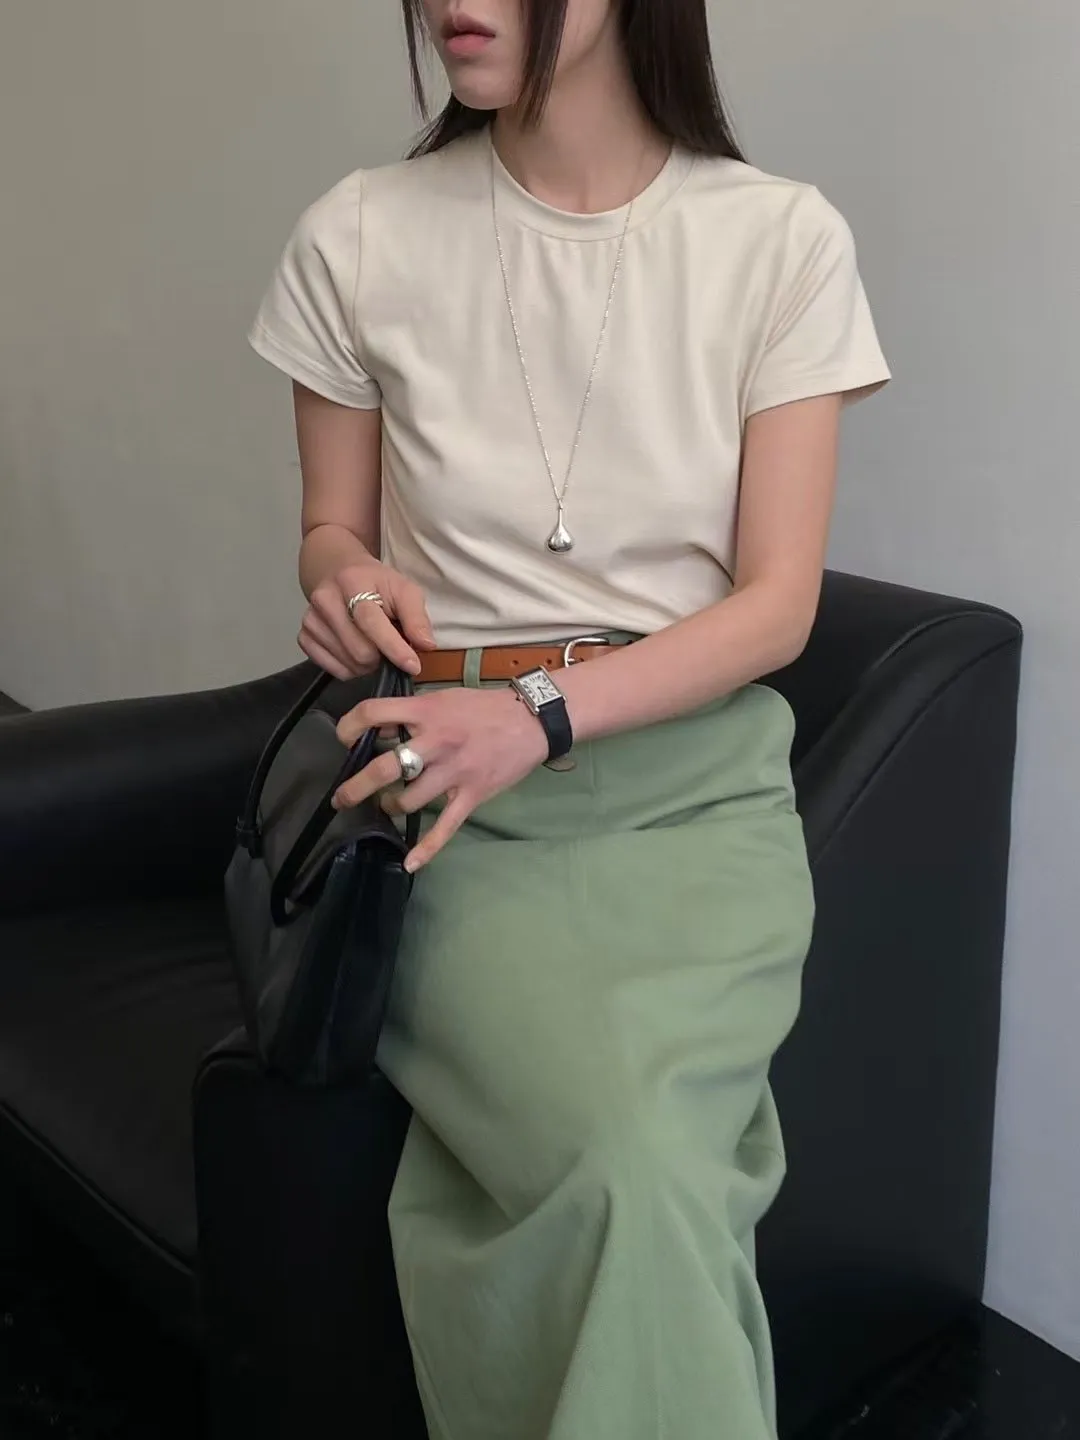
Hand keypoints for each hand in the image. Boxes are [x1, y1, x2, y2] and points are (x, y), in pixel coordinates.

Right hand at [299, 562, 435, 679]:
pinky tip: (357, 653)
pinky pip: (332, 668)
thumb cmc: (375, 582)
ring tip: (374, 647)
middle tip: (390, 650)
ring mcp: (311, 619)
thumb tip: (426, 645)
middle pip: (359, 650)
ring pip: (347, 663)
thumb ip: (416, 616)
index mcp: (352, 582)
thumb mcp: (403, 589)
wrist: (337, 570)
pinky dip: (350, 669)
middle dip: (382, 658)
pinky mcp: (304, 636)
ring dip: (368, 666)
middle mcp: (325, 599)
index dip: (393, 647)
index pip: (371, 622)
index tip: (412, 665)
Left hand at [331, 687, 548, 871]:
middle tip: (342, 797)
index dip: (350, 726)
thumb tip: (381, 730)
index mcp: (427, 711)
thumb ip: (413, 712)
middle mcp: (436, 741)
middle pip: (384, 767)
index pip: (374, 713)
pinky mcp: (471, 794)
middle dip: (355, 786)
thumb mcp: (444, 698)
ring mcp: (454, 771)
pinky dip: (427, 848)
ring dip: (391, 806)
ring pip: (409, 799)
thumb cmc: (485, 707)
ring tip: (388, 805)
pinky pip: (445, 826)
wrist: (532, 720)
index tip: (344, 738)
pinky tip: (410, 862)